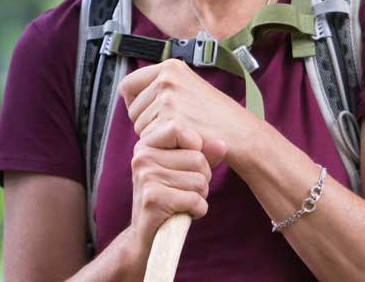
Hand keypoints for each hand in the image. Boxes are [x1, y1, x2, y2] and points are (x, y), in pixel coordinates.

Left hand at [119, 58, 252, 152]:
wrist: (239, 133)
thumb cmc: (216, 116)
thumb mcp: (188, 88)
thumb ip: (162, 86)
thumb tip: (128, 91)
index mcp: (171, 66)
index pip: (128, 85)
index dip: (135, 102)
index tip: (151, 112)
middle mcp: (167, 77)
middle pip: (132, 109)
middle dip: (148, 122)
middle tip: (175, 126)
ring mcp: (168, 97)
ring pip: (139, 127)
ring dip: (156, 135)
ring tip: (183, 132)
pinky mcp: (171, 119)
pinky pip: (149, 140)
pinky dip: (163, 147)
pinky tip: (183, 142)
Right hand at [125, 119, 226, 261]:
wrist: (146, 234)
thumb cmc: (169, 196)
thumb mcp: (185, 170)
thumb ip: (204, 154)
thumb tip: (222, 144)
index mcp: (146, 144)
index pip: (178, 128)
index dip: (195, 146)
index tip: (188, 164)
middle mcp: (142, 157)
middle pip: (197, 158)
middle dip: (202, 178)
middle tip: (186, 190)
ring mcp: (146, 177)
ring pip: (199, 180)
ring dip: (200, 195)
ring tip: (183, 201)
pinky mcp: (152, 199)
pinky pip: (195, 199)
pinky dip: (198, 210)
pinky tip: (185, 213)